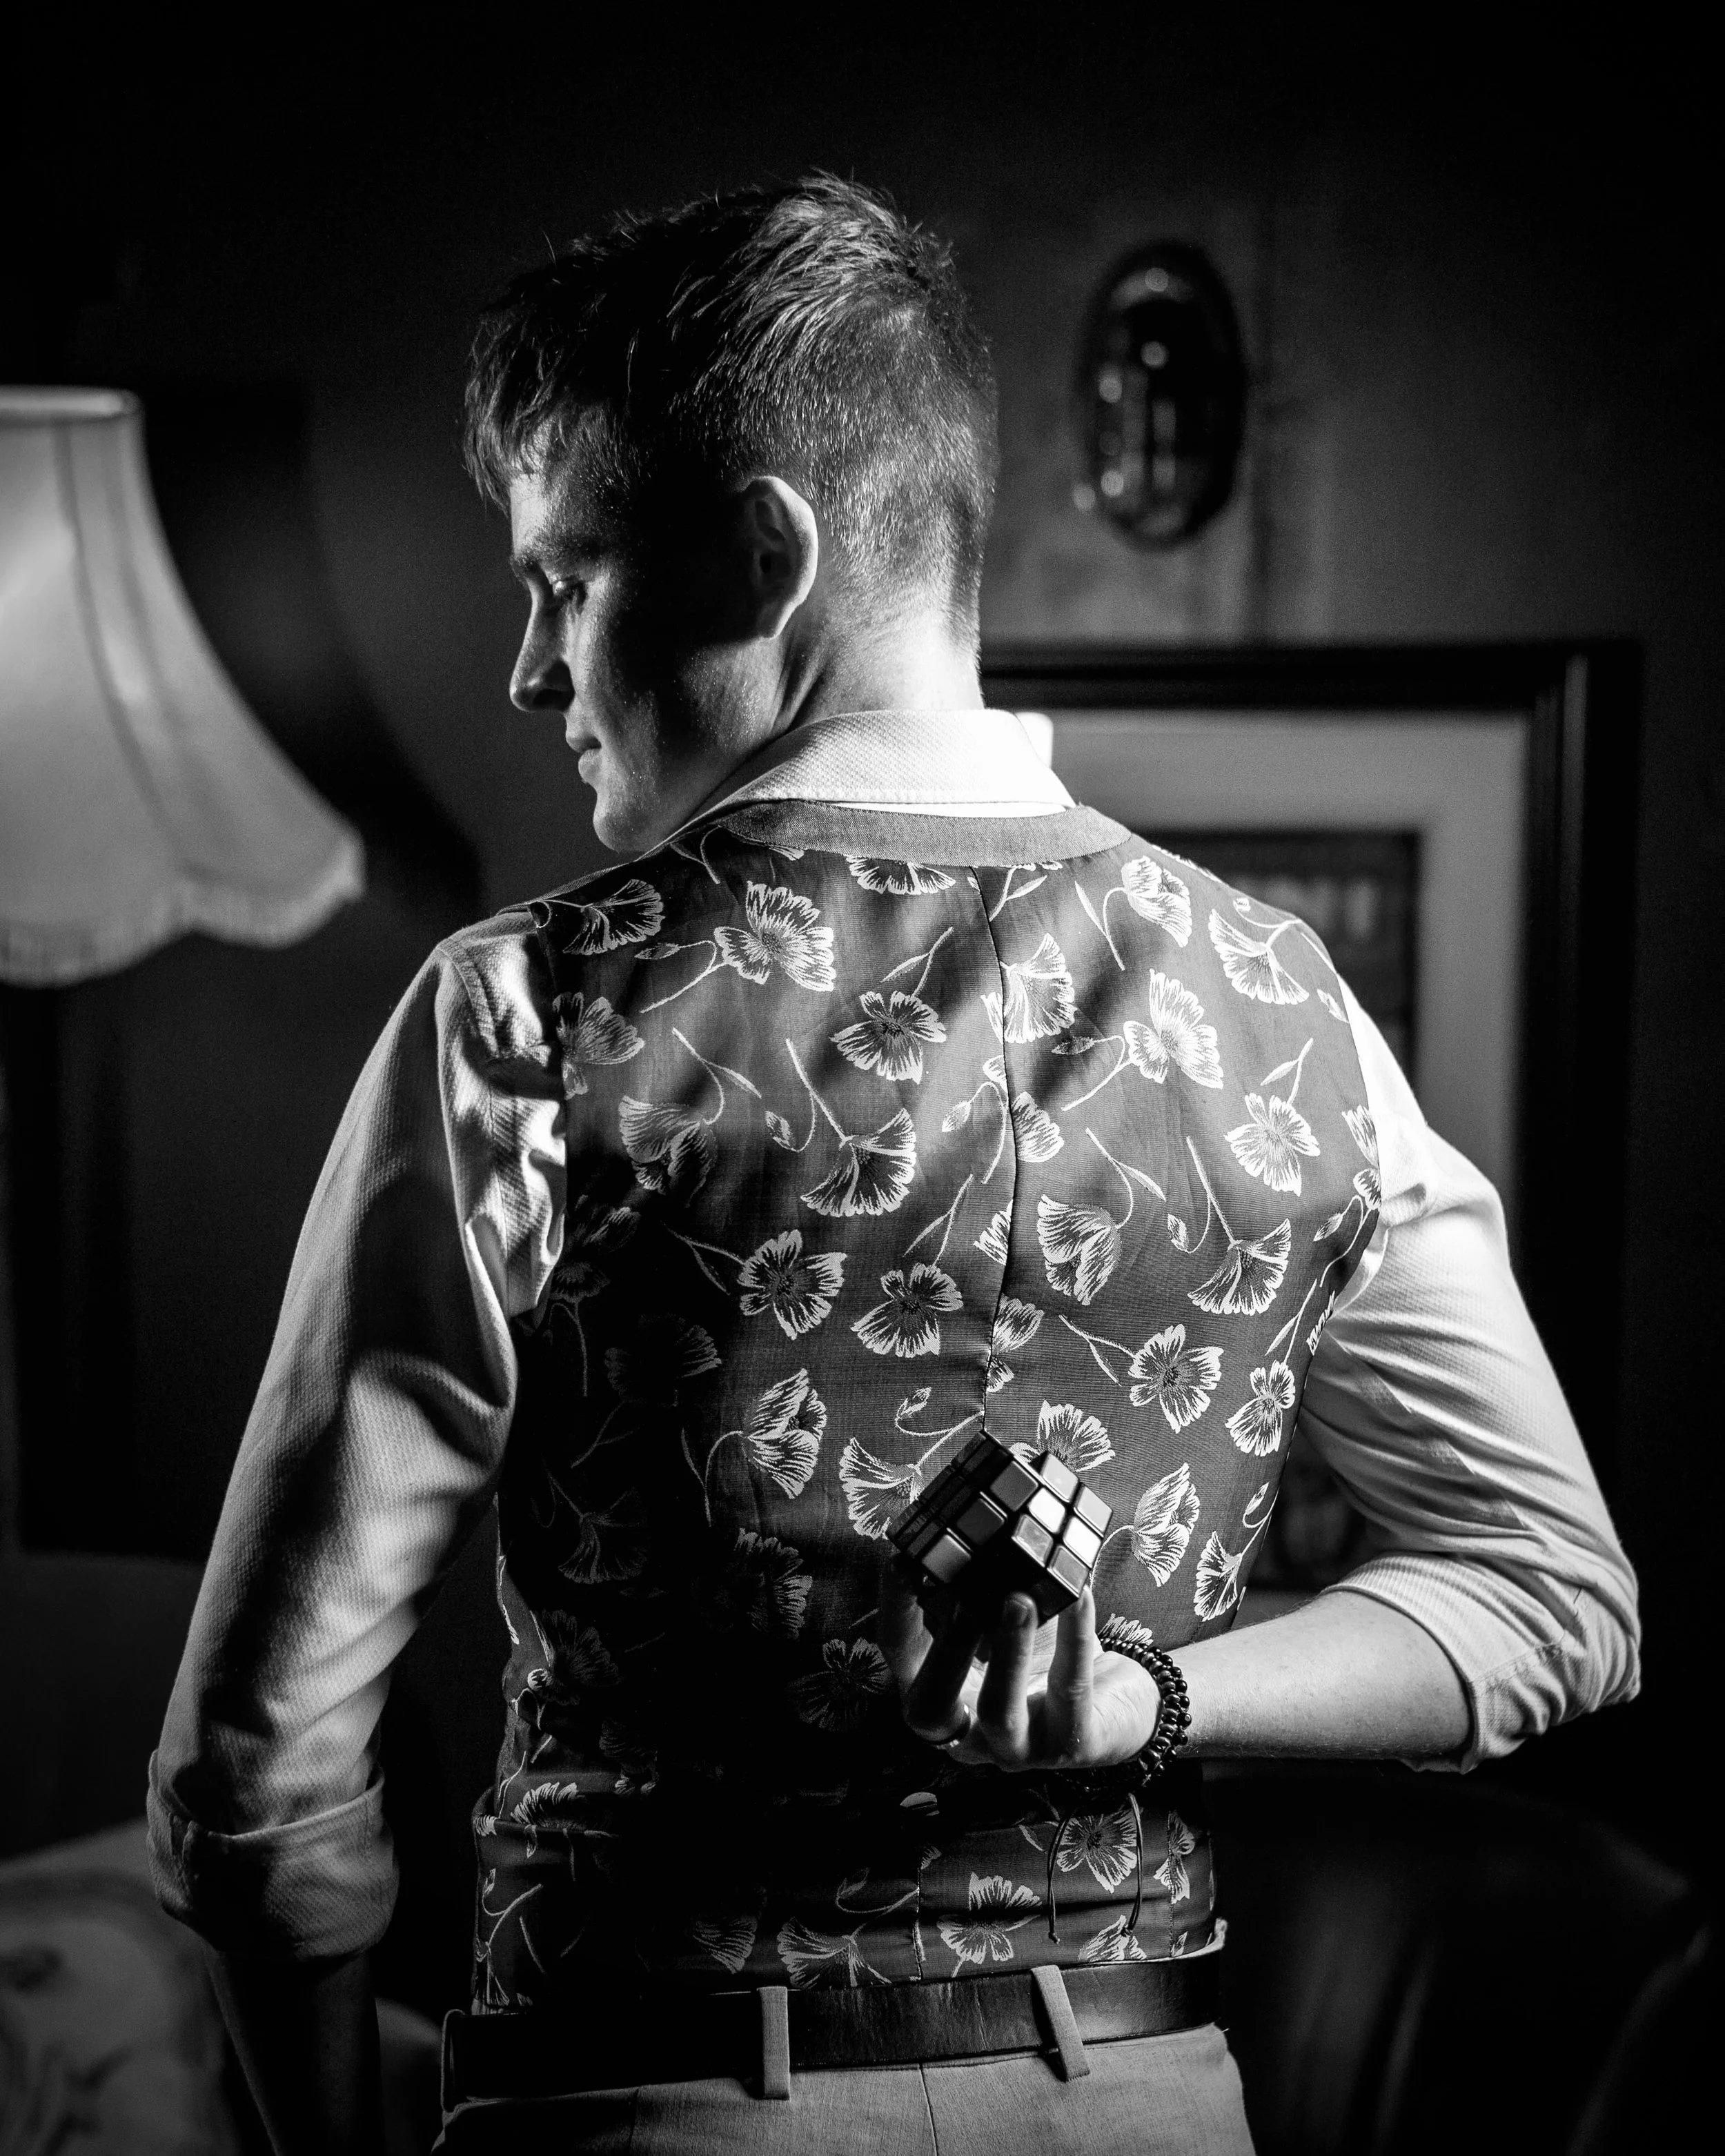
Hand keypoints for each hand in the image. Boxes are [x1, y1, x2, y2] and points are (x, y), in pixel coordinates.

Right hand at [879, 1555, 1159, 1771]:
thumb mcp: (1005, 1620)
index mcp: (941, 1692)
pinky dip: (1074, 1638)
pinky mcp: (1071, 1746)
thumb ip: (979, 1589)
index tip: (901, 1560)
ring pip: (998, 1713)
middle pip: (929, 1709)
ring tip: (1019, 1599)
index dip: (895, 1609)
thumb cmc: (1045, 1654)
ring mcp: (1018, 1748)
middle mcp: (968, 1731)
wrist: (1113, 1704)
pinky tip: (1082, 1595)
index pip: (900, 1655)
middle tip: (964, 1600)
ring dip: (1007, 1652)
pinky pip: (1070, 1692)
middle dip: (942, 1652)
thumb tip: (967, 1522)